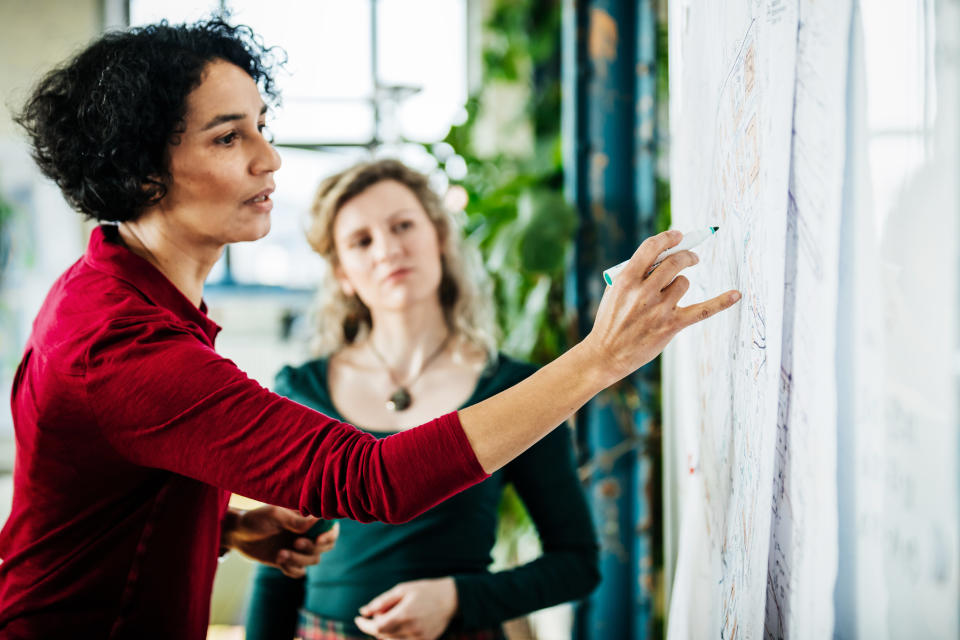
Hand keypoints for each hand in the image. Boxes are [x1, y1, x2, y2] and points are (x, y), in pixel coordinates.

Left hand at [221, 506, 338, 577]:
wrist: (237, 535)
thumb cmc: (256, 519)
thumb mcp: (274, 515)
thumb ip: (295, 519)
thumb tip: (318, 520)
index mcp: (307, 518)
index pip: (330, 526)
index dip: (330, 534)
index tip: (318, 539)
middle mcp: (306, 533)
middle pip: (326, 546)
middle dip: (312, 548)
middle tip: (295, 544)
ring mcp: (298, 548)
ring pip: (313, 560)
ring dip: (299, 559)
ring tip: (280, 554)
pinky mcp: (289, 561)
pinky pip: (300, 571)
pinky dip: (292, 569)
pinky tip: (278, 561)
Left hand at [354, 577, 457, 639]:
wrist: (451, 599)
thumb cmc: (425, 591)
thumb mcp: (402, 590)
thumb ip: (382, 601)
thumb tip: (363, 611)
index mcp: (405, 614)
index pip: (377, 627)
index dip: (364, 625)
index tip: (358, 619)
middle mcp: (411, 630)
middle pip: (382, 635)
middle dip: (375, 625)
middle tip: (380, 611)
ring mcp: (418, 639)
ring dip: (385, 632)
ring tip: (393, 616)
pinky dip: (396, 636)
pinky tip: (401, 624)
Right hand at [584, 229, 740, 384]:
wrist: (606, 353)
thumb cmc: (610, 320)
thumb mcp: (615, 291)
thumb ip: (636, 273)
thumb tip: (664, 256)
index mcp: (626, 279)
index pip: (652, 247)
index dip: (668, 238)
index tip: (678, 236)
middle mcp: (644, 292)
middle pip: (674, 261)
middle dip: (686, 256)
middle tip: (692, 258)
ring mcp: (659, 309)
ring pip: (684, 283)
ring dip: (681, 284)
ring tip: (670, 295)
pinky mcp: (671, 325)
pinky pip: (702, 309)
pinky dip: (720, 302)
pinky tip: (735, 295)